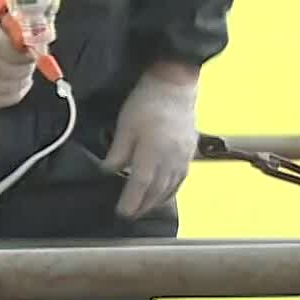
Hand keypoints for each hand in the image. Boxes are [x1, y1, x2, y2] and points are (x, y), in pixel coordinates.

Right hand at [0, 0, 35, 108]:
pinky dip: (18, 88)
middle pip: (14, 69)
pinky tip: (15, 76)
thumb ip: (20, 14)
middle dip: (26, 62)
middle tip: (27, 52)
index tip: (31, 45)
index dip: (26, 50)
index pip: (10, 50)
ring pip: (14, 85)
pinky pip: (8, 98)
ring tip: (19, 62)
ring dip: (24, 75)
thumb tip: (47, 32)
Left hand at [103, 66, 199, 217]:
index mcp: (153, 151)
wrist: (175, 84)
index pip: (141, 184)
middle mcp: (171, 158)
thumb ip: (119, 151)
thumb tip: (109, 171)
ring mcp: (183, 156)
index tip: (122, 212)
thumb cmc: (147, 101)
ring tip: (144, 209)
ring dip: (157, 201)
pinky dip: (171, 191)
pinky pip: (181, 179)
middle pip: (157, 190)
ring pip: (170, 187)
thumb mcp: (125, 124)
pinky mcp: (190, 152)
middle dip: (143, 205)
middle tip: (130, 215)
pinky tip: (164, 193)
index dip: (131, 201)